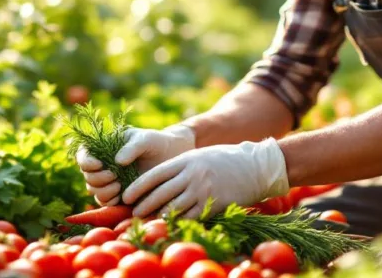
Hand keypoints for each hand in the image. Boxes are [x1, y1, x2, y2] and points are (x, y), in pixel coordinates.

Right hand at [76, 123, 195, 205]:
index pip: (83, 155)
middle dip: (98, 178)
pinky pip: (106, 202)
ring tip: (119, 185)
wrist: (171, 158)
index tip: (99, 164)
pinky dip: (110, 201)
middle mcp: (102, 165)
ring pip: (94, 191)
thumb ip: (131, 147)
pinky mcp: (118, 195)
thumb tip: (117, 161)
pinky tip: (122, 196)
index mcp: (103, 148)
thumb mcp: (145, 139)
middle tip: (114, 175)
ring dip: (103, 190)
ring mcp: (109, 181)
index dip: (86, 161)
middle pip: (87, 176)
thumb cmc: (156, 143)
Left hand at [121, 138, 288, 218]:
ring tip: (148, 221)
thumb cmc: (224, 160)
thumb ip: (180, 167)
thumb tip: (157, 181)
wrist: (255, 166)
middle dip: (144, 205)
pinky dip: (179, 222)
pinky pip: (192, 216)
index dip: (138, 187)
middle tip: (133, 213)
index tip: (126, 196)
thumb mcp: (200, 156)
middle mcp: (193, 175)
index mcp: (186, 160)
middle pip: (161, 193)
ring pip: (174, 207)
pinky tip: (171, 225)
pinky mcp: (214, 204)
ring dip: (159, 216)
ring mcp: (204, 190)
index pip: (155, 175)